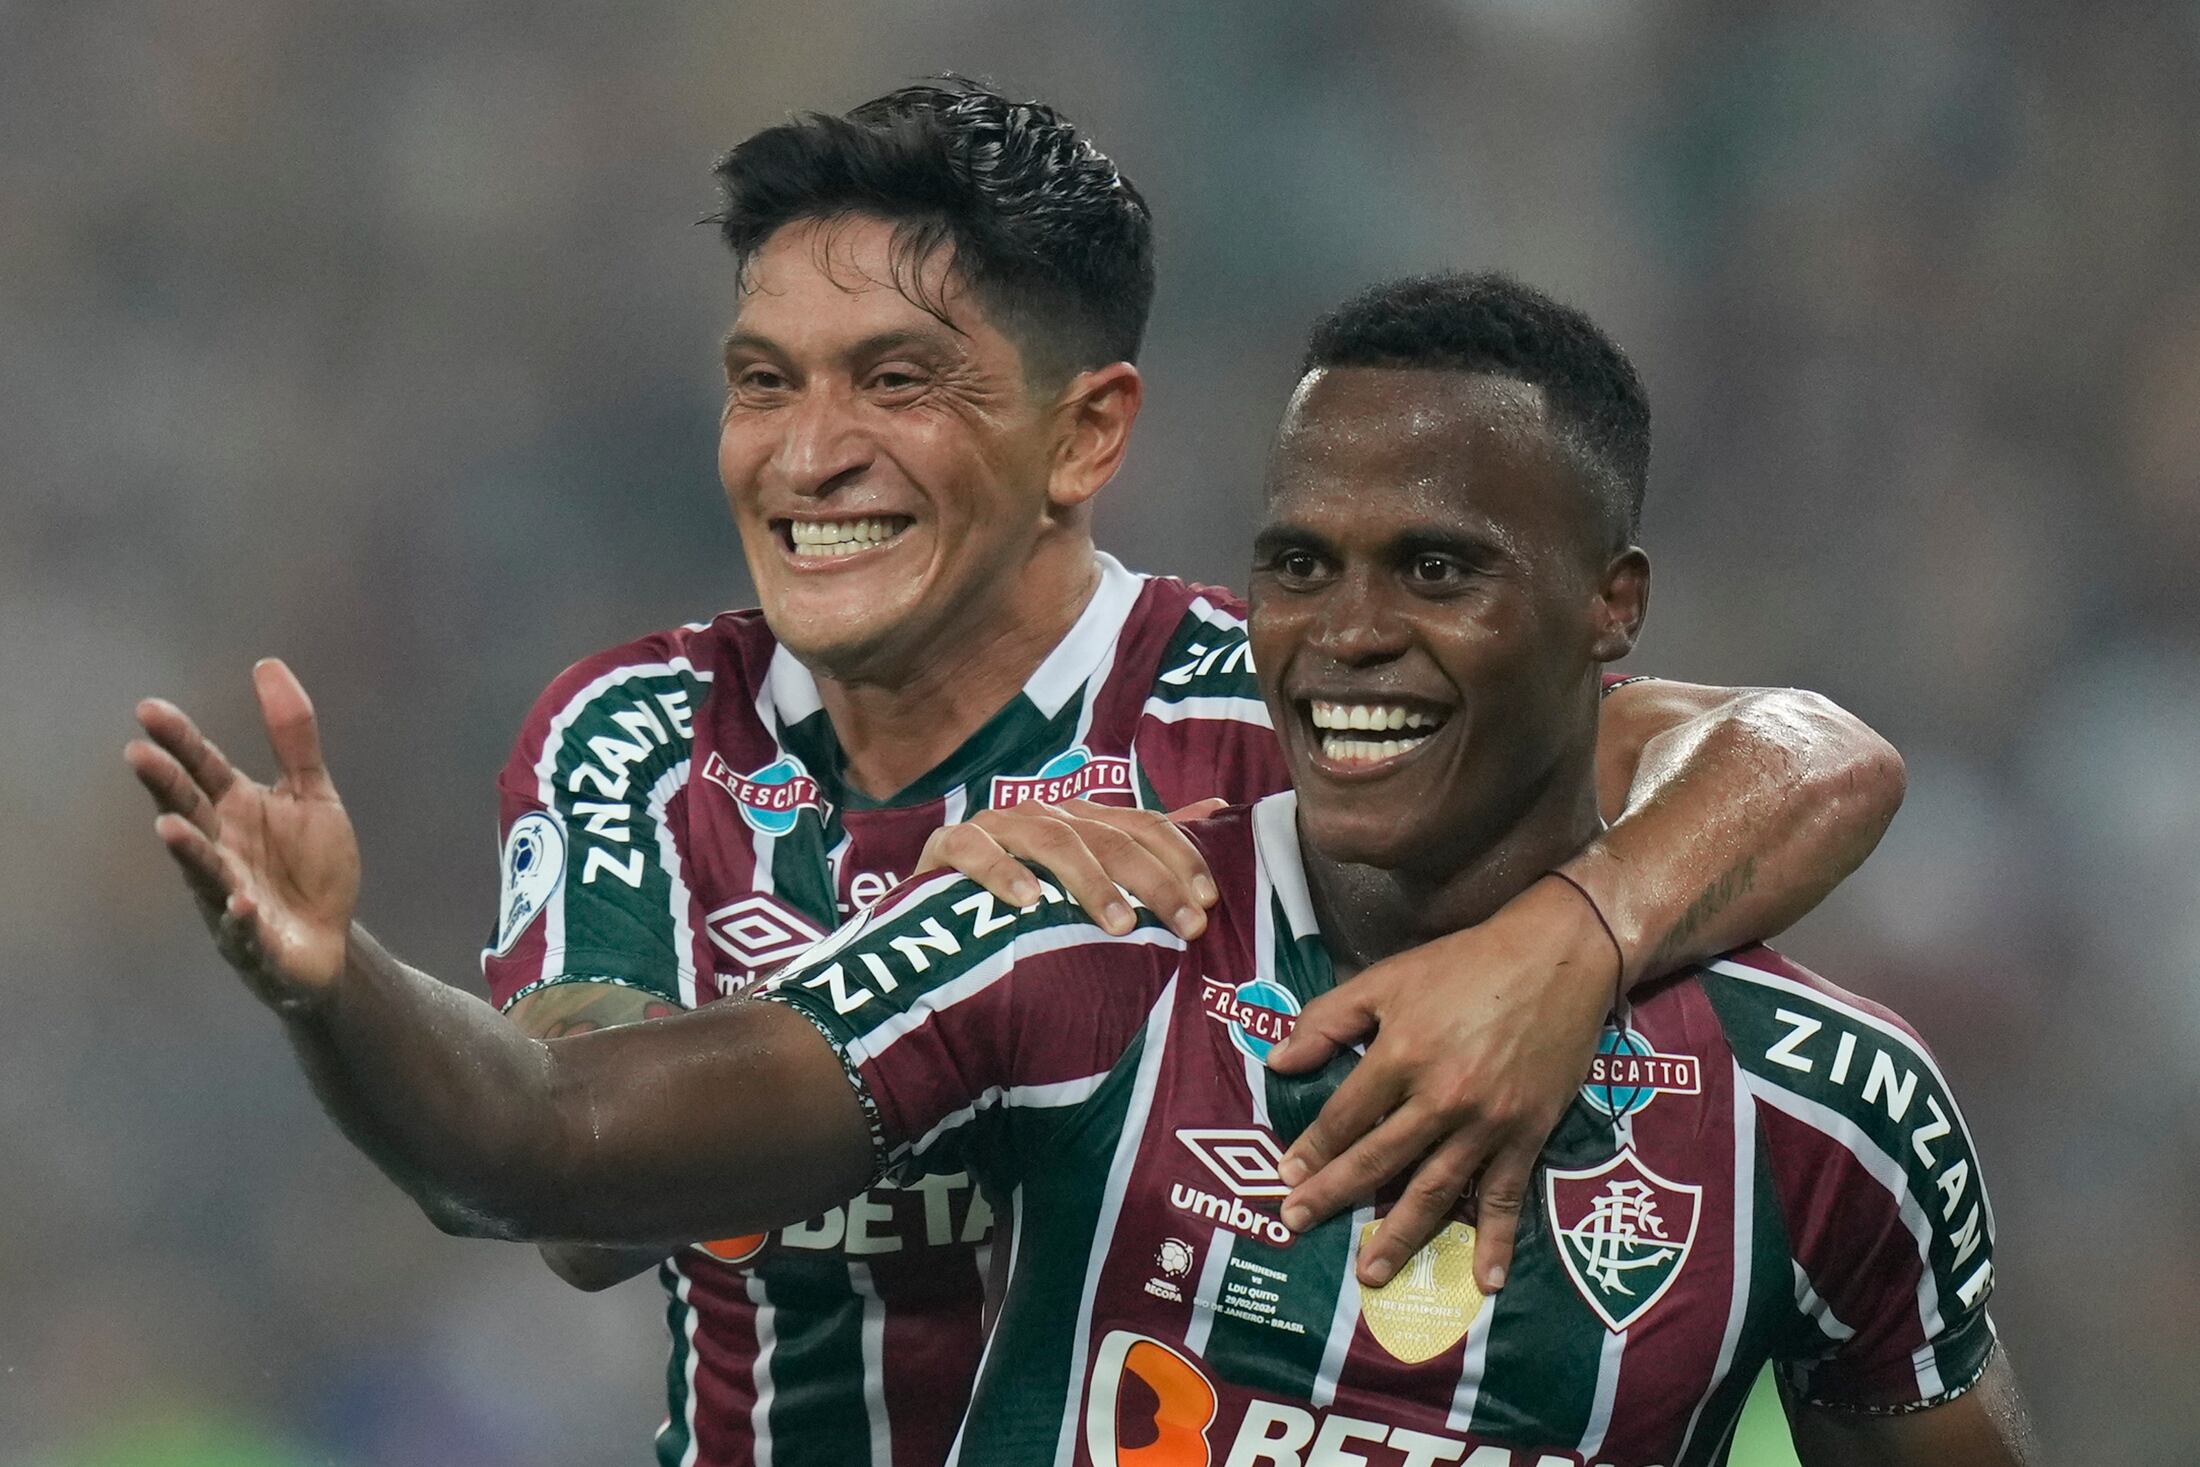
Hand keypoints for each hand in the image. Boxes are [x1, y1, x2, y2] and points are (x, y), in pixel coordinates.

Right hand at [124, 659, 359, 1010]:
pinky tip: (242, 904)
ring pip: (205, 872)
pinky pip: (243, 930)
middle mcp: (223, 849)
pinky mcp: (256, 940)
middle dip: (165, 787)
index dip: (178, 740)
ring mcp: (231, 895)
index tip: (148, 708)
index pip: (201, 768)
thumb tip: (267, 664)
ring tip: (170, 828)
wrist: (328, 942)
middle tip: (137, 754)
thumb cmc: (309, 866)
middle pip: (190, 812)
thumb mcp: (311, 793)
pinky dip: (240, 919)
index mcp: (235, 810)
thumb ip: (293, 736)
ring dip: (188, 852)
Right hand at [916, 797, 1225, 939]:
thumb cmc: (1023, 906)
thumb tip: (1219, 807)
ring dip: (1089, 881)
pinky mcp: (947, 847)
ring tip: (1119, 924)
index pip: (1143, 825)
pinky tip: (1026, 901)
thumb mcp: (1087, 880)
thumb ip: (1147, 846)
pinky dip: (1001, 871)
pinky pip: (975, 850)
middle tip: (1183, 925)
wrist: (932, 925)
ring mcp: (996, 827)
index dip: (1180, 858)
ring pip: (1051, 840)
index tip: (1207, 903)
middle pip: (1108, 836)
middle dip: (1152, 881)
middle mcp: (1044, 814)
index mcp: (1081, 819)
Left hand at [1265, 875, 1616, 1290]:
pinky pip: (1506, 1197)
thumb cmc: (1464, 966)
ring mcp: (1487, 1123)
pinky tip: (1484, 1281)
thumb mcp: (1387, 978)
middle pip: (1379, 1159)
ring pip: (1435, 1191)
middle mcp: (1441, 1097)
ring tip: (1370, 1273)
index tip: (1286, 1175)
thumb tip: (1277, 1060)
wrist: (1556, 959)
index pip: (1345, 1116)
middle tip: (1298, 1224)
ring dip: (1400, 1235)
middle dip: (1334, 1195)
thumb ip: (1327, 1020)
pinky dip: (1497, 1241)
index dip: (1313, 1148)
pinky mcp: (1527, 1134)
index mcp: (1401, 1055)